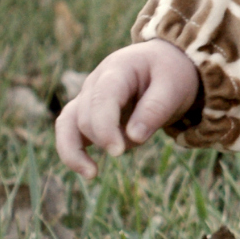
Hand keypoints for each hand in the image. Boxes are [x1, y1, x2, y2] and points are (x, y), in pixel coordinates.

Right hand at [55, 39, 202, 178]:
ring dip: (73, 150)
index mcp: (117, 69)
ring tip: (91, 174)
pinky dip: (74, 151)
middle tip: (124, 152)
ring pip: (66, 124)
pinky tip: (90, 171)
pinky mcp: (88, 113)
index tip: (117, 152)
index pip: (101, 98)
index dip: (104, 126)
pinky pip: (70, 132)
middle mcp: (95, 82)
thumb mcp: (173, 86)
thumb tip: (134, 137)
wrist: (163, 64)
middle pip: (85, 115)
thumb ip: (155, 109)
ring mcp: (88, 98)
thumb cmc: (169, 73)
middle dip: (101, 138)